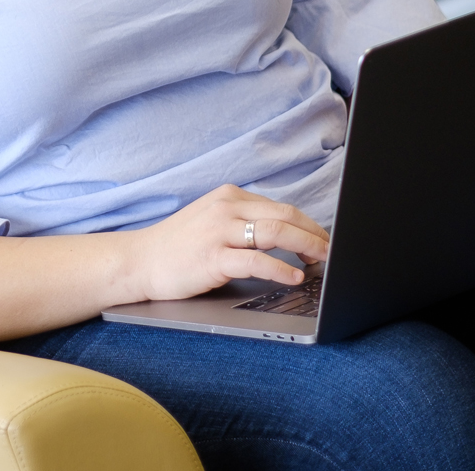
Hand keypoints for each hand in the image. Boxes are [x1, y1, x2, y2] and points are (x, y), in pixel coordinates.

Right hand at [120, 184, 329, 302]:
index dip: (310, 226)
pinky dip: (281, 268)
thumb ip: (244, 222)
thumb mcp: (212, 222)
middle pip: (286, 216)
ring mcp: (219, 231)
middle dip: (316, 235)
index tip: (325, 242)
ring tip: (323, 262)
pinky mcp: (213, 256)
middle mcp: (226, 208)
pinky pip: (257, 260)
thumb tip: (288, 236)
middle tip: (334, 253)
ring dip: (307, 247)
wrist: (140, 261)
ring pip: (276, 232)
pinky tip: (294, 276)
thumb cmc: (179, 246)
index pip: (282, 208)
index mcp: (229, 197)